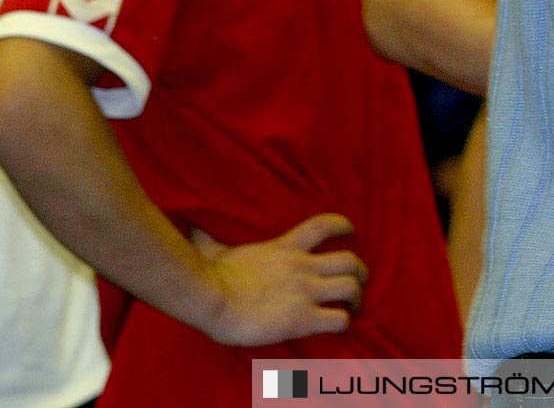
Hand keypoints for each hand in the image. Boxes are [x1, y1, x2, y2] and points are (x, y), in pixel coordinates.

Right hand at [193, 213, 367, 345]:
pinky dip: (345, 323)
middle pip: (350, 261)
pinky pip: (339, 320)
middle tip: (358, 283)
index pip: (324, 225)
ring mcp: (306, 292)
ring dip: (358, 298)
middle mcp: (303, 267)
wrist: (209, 298)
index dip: (343, 226)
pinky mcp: (303, 318)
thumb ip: (211, 238)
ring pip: (352, 288)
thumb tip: (192, 227)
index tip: (351, 231)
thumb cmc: (207, 275)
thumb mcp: (214, 247)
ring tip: (355, 307)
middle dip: (360, 272)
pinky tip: (339, 327)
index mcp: (285, 248)